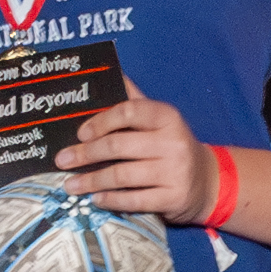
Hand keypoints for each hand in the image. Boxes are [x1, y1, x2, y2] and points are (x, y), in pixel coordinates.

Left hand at [53, 96, 213, 221]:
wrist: (207, 181)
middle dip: (86, 154)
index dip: (101, 121)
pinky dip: (111, 200)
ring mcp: (174, 172)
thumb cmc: (173, 145)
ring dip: (91, 181)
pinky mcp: (173, 199)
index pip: (129, 111)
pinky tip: (96, 199)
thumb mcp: (160, 120)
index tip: (80, 133)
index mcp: (167, 117)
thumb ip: (136, 100)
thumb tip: (112, 71)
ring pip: (122, 176)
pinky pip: (134, 200)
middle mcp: (173, 143)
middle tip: (62, 160)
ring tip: (70, 184)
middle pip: (119, 146)